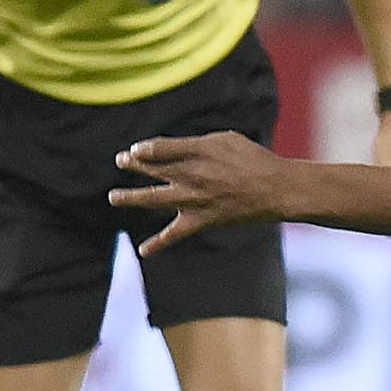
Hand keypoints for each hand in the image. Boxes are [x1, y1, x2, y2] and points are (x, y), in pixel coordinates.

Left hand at [111, 131, 290, 255]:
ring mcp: (194, 199)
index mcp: (198, 151)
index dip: (143, 149)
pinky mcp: (201, 221)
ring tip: (113, 197)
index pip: (158, 148)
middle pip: (151, 168)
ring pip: (153, 199)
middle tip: (121, 161)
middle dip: (133, 164)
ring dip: (130, 197)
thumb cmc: (254, 160)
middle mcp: (191, 174)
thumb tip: (176, 151)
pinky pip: (174, 234)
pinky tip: (143, 250)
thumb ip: (197, 144)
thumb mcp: (226, 139)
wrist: (276, 189)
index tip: (136, 150)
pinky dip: (158, 244)